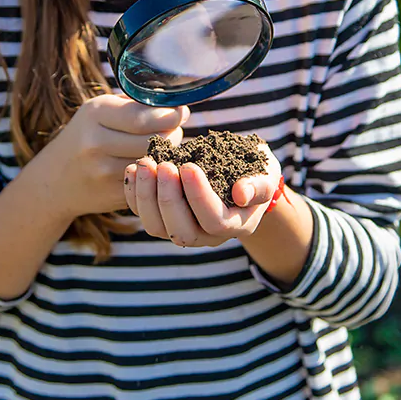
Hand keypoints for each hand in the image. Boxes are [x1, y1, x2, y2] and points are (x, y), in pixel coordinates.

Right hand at [38, 94, 188, 218]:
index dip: (171, 115)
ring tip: (166, 146)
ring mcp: (102, 171)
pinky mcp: (111, 194)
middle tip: (175, 130)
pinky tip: (156, 166)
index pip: (144, 117)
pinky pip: (147, 182)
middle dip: (174, 134)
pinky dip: (158, 174)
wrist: (54, 178)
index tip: (181, 113)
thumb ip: (135, 105)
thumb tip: (176, 106)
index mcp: (95, 113)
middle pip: (153, 140)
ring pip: (153, 162)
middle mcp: (95, 142)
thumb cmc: (87, 135)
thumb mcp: (101, 111)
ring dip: (169, 155)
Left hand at [124, 143, 282, 246]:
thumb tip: (242, 194)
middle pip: (181, 231)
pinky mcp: (162, 218)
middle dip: (168, 198)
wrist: (240, 175)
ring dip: (146, 196)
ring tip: (146, 164)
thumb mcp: (266, 174)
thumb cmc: (255, 172)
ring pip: (156, 227)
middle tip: (164, 165)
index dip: (199, 196)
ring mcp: (181, 228)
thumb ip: (259, 185)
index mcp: (234, 225)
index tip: (189, 167)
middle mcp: (206, 235)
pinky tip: (134, 169)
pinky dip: (134, 194)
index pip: (214, 220)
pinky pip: (142, 214)